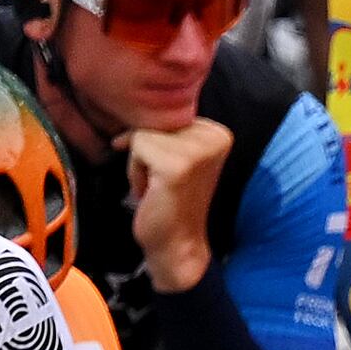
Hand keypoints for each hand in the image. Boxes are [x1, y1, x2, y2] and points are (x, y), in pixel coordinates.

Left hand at [125, 115, 236, 294]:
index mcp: (219, 133)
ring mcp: (197, 151)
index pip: (167, 116)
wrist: (177, 247)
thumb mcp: (175, 155)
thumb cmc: (170, 202)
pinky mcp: (177, 165)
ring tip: (157, 188)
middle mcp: (215, 137)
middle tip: (163, 184)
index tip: (168, 173)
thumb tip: (131, 103)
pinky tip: (152, 193)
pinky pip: (136, 147)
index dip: (157, 144)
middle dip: (147, 153)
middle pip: (155, 122)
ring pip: (142, 134)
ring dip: (139, 164)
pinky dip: (135, 172)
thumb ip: (167, 130)